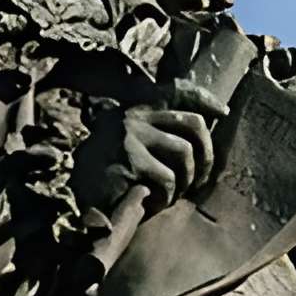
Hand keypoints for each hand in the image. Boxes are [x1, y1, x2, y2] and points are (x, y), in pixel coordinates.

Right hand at [81, 85, 226, 213]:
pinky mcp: (130, 161)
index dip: (204, 99)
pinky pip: (167, 179)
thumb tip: (200, 138)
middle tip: (199, 179)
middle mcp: (134, 117)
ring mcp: (132, 137)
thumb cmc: (105, 175)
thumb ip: (158, 136)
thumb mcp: (131, 147)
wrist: (72, 194)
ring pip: (184, 153)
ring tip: (169, 195)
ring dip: (184, 181)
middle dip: (205, 155)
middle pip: (193, 124)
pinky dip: (165, 197)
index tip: (222, 112)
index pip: (177, 92)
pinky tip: (151, 203)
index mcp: (136, 110)